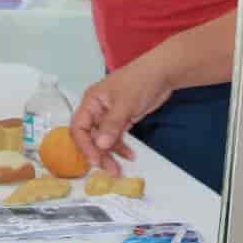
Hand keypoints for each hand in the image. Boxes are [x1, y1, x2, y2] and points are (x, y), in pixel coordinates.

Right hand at [69, 52, 175, 175]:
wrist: (163, 73)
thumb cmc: (140, 80)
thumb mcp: (124, 103)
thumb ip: (111, 125)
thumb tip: (100, 144)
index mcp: (91, 101)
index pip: (79, 127)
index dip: (84, 145)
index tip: (95, 159)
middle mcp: (97, 109)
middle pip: (91, 137)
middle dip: (99, 153)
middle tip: (110, 168)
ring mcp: (110, 115)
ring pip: (104, 140)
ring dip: (111, 154)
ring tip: (119, 169)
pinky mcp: (122, 120)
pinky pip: (116, 138)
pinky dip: (121, 147)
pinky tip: (129, 155)